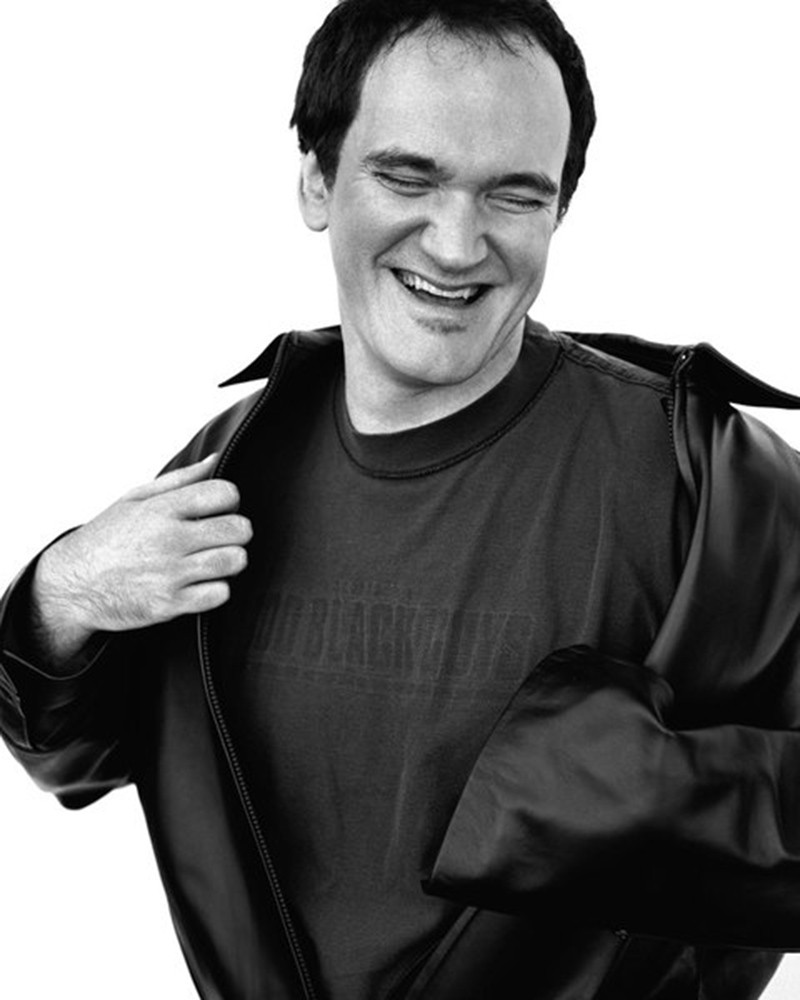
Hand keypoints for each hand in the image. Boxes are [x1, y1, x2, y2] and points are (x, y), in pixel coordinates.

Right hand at [31, 454, 252, 664]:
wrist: (72, 585)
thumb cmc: (105, 539)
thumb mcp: (134, 499)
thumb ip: (180, 480)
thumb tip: (215, 460)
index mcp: (161, 509)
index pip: (224, 493)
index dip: (230, 499)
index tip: (220, 508)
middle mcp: (168, 539)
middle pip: (238, 529)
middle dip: (237, 530)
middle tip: (223, 535)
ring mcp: (170, 573)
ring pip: (234, 561)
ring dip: (231, 559)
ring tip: (214, 558)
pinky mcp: (169, 604)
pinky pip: (219, 594)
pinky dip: (217, 589)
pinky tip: (202, 582)